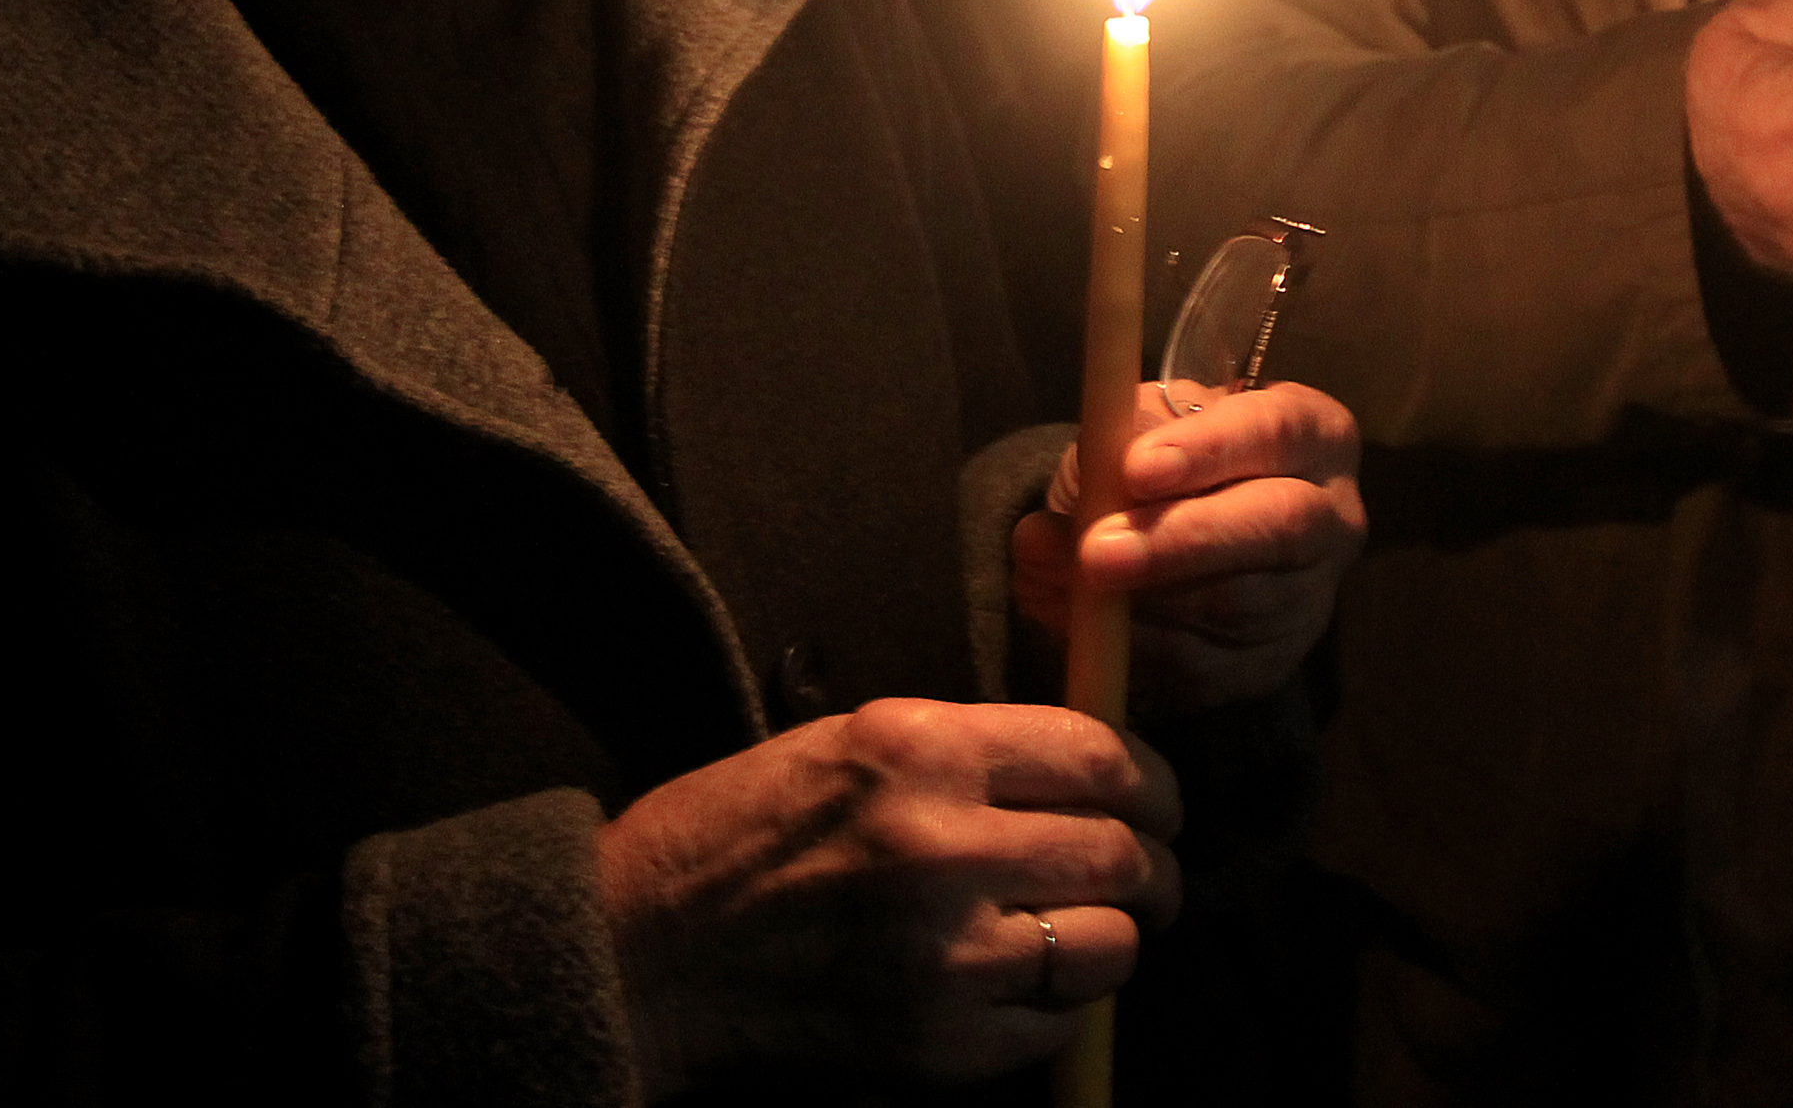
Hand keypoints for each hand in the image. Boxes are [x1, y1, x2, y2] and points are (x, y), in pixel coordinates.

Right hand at [595, 698, 1178, 1096]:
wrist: (639, 956)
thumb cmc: (737, 838)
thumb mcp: (850, 745)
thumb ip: (972, 753)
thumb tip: (1091, 767)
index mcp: (920, 751)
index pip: (1101, 755)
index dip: (1149, 781)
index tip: (1153, 799)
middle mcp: (942, 846)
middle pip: (1123, 852)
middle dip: (1153, 864)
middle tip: (1147, 872)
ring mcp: (945, 957)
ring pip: (1111, 944)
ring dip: (1115, 938)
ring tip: (1089, 932)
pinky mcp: (939, 1047)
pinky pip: (1057, 1025)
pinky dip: (1060, 1007)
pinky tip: (1023, 986)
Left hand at [1014, 381, 1365, 715]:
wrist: (1186, 525)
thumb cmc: (1169, 456)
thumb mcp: (1150, 422)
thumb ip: (1124, 441)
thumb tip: (1089, 493)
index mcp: (1315, 434)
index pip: (1274, 432)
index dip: (1207, 451)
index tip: (1135, 468)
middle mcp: (1332, 517)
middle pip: (1277, 527)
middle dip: (1181, 540)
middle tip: (1096, 552)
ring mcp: (1310, 599)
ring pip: (1237, 608)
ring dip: (1139, 602)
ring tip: (1056, 580)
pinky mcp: (1271, 664)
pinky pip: (1206, 669)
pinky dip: (1135, 650)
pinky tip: (1083, 626)